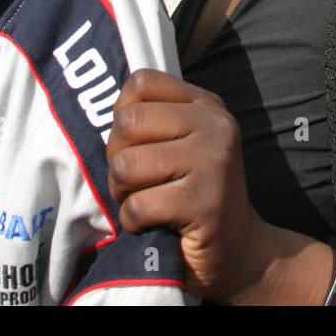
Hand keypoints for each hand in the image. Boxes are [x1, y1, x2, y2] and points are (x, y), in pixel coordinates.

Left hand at [106, 68, 273, 300]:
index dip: (122, 115)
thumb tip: (97, 106)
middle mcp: (216, 126)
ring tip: (147, 203)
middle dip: (117, 160)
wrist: (238, 253)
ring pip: (125, 165)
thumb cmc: (192, 196)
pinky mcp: (204, 203)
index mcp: (207, 105)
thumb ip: (151, 120)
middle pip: (127, 123)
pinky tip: (156, 225)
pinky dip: (134, 222)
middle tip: (137, 183)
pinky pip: (136, 206)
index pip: (141, 82)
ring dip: (123, 193)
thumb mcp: (181, 145)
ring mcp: (214, 163)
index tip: (136, 144)